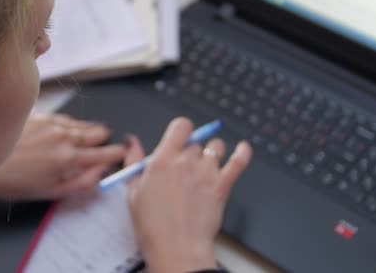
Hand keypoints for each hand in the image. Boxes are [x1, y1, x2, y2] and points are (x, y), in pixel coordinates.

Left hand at [0, 113, 126, 199]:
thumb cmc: (11, 181)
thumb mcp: (50, 192)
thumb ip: (81, 183)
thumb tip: (101, 173)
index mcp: (68, 159)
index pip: (106, 152)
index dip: (118, 153)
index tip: (122, 153)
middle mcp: (63, 136)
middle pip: (99, 132)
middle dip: (103, 140)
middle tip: (99, 148)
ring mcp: (52, 122)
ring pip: (82, 124)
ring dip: (86, 132)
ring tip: (78, 143)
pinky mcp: (41, 114)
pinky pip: (65, 118)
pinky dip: (69, 126)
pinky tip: (60, 135)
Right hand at [126, 117, 251, 272]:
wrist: (177, 249)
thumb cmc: (154, 228)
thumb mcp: (134, 193)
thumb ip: (134, 162)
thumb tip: (132, 143)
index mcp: (163, 160)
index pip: (180, 126)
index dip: (181, 130)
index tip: (178, 137)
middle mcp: (187, 162)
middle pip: (196, 141)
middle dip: (191, 149)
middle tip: (185, 165)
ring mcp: (207, 173)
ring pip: (216, 147)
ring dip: (212, 151)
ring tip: (207, 162)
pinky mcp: (222, 186)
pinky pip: (238, 162)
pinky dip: (242, 153)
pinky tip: (243, 148)